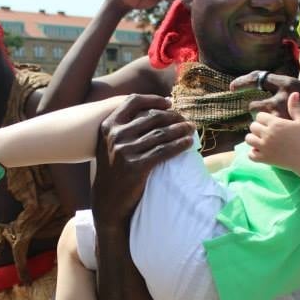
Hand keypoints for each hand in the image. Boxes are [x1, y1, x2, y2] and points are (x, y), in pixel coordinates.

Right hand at [92, 94, 194, 223]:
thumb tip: (154, 109)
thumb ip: (124, 127)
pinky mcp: (136, 167)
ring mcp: (125, 151)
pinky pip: (163, 151)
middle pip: (151, 117)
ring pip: (160, 133)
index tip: (169, 103)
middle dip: (173, 116)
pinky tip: (188, 143)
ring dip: (180, 129)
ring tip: (191, 129)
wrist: (107, 200)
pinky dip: (179, 145)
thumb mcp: (109, 144)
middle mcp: (115, 136)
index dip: (153, 99)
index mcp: (108, 126)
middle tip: (186, 119)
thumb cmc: (113, 170)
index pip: (133, 101)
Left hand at [244, 92, 299, 169]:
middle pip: (252, 126)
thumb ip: (295, 107)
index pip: (259, 116)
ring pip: (248, 139)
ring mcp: (265, 147)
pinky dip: (253, 153)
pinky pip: (250, 155)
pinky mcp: (265, 159)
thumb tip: (294, 93)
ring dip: (253, 138)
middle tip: (266, 130)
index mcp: (275, 123)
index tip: (270, 121)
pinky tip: (261, 151)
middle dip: (258, 127)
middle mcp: (267, 134)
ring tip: (261, 139)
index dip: (264, 118)